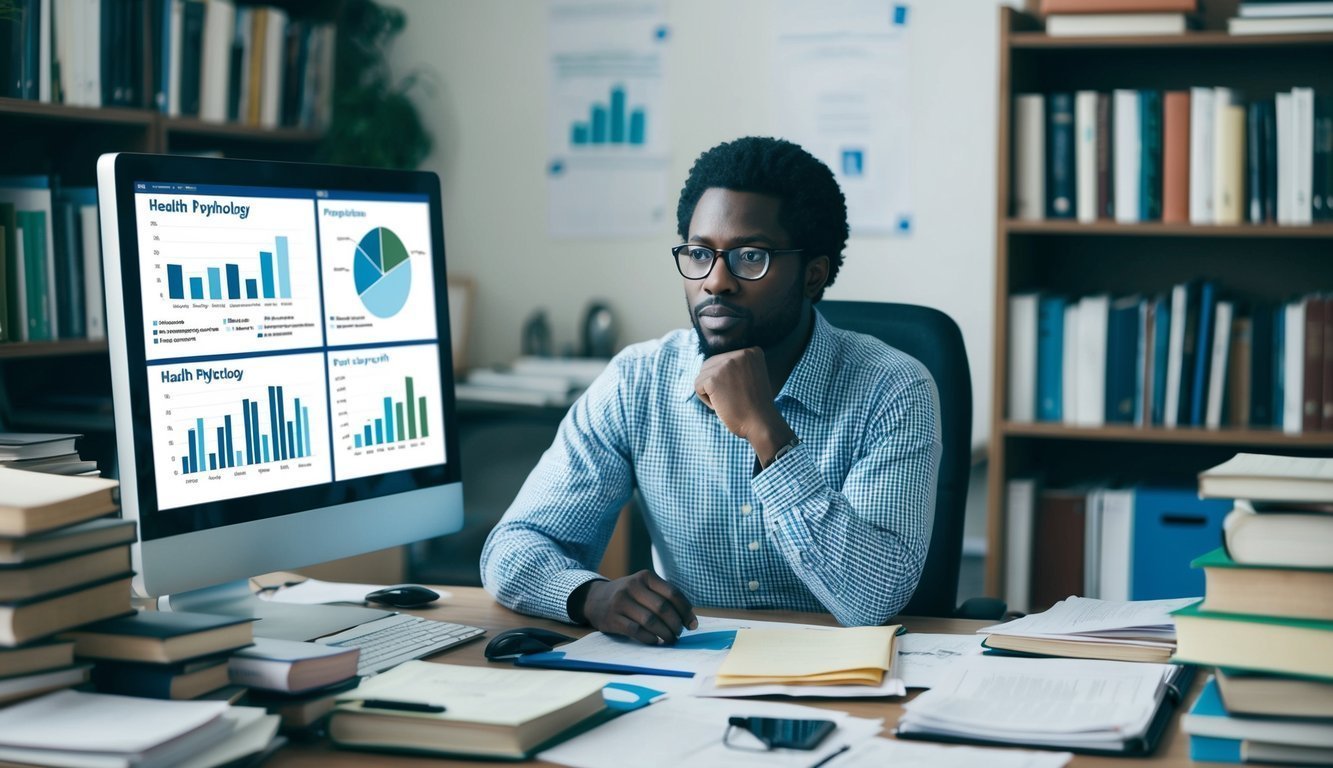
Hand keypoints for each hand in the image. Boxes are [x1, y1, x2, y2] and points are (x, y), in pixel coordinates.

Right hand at [573, 571, 696, 643]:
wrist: (595, 599)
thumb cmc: (629, 596)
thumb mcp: (644, 588)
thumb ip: (665, 598)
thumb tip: (691, 621)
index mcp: (646, 576)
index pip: (672, 593)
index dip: (685, 611)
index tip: (692, 624)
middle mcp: (632, 586)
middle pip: (662, 608)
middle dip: (675, 624)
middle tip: (679, 634)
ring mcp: (621, 602)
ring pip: (650, 620)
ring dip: (665, 633)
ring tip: (670, 639)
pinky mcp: (612, 618)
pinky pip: (636, 631)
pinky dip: (650, 638)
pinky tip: (656, 641)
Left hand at [694, 348, 793, 463]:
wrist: (761, 423)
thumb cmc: (755, 406)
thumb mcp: (751, 376)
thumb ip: (736, 367)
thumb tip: (710, 364)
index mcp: (751, 352)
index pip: (723, 360)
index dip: (727, 379)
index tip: (743, 391)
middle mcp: (739, 354)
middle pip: (710, 365)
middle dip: (716, 384)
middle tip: (734, 398)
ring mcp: (726, 364)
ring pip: (703, 375)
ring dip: (711, 391)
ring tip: (728, 401)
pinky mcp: (713, 378)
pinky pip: (697, 386)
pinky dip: (705, 399)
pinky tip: (721, 405)